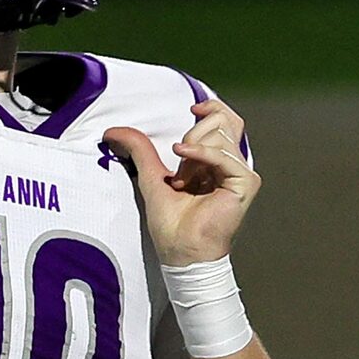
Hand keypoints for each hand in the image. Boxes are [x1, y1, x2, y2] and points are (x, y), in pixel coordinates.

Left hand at [102, 99, 259, 264]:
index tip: (192, 108)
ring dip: (193, 153)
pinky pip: (223, 155)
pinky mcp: (245, 183)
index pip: (226, 119)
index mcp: (217, 160)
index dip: (212, 107)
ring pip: (221, 135)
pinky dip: (200, 154)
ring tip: (183, 181)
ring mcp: (240, 173)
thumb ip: (139, 150)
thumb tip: (113, 130)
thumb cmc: (172, 224)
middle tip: (179, 168)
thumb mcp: (152, 177)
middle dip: (193, 135)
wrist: (181, 250)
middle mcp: (231, 164)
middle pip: (223, 121)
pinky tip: (182, 167)